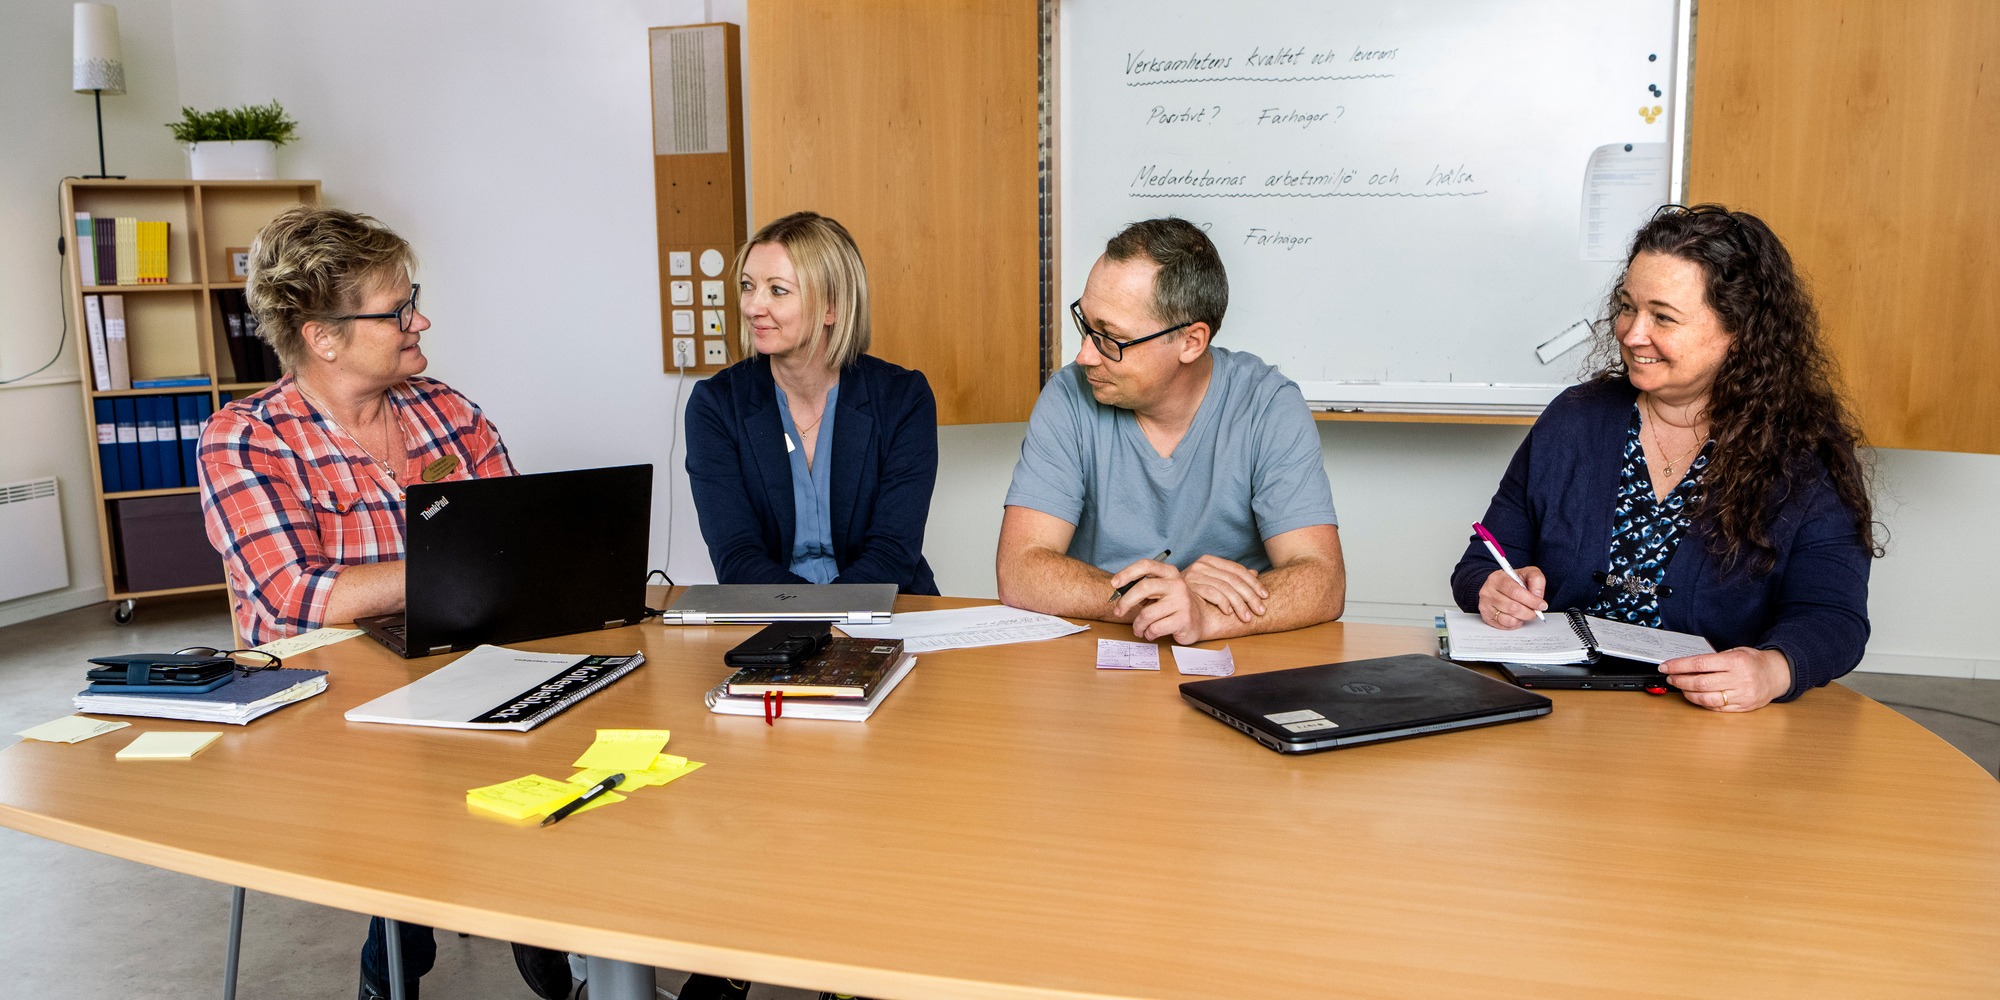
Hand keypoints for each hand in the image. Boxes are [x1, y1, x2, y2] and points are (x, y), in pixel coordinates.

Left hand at [1108, 558, 1214, 644]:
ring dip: (1138, 625)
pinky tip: (1151, 633)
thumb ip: (1143, 588)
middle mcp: (1177, 584)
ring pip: (1147, 614)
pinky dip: (1148, 633)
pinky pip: (1155, 628)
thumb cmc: (1172, 604)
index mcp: (1169, 572)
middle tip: (1118, 611)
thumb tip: (1119, 594)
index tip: (1114, 584)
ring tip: (1139, 629)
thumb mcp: (1160, 591)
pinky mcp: (1184, 620)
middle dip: (1126, 602)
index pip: (1146, 565)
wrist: (1199, 618)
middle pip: (1144, 588)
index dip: (1127, 573)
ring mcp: (1182, 602)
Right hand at [1179, 555, 1267, 622]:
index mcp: (1210, 560)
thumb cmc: (1190, 592)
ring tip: (1247, 617)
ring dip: (1239, 604)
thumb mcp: (1213, 582)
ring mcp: (1194, 574)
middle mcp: (1202, 565)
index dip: (1253, 583)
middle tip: (1260, 610)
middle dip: (1250, 596)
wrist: (1162, 597)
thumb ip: (1231, 577)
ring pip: (1224, 587)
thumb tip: (1255, 573)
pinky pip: (1211, 593)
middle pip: (1233, 579)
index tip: (1265, 596)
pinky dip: (1222, 603)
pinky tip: (1229, 613)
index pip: (1237, 570)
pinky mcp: (1188, 586)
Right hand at [1477, 566, 1546, 628]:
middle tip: (1536, 611)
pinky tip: (1517, 616)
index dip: (1531, 600)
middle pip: (1512, 607)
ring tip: (1526, 612)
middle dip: (1529, 612)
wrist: (1497, 587)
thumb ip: (1536, 580)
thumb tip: (1538, 596)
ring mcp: (1485, 605)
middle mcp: (1488, 591)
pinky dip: (1515, 623)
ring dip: (1522, 618)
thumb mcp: (1527, 573)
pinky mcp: (1486, 617)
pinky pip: (1505, 625)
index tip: (1541, 605)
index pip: (1515, 591)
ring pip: (1509, 618)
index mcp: (1498, 578)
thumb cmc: (1513, 581)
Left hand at [1658, 647, 1792, 711]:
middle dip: (1680, 681)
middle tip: (1671, 678)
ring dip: (1688, 694)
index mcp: (1736, 661)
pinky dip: (1702, 702)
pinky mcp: (1743, 707)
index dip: (1679, 666)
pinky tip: (1695, 696)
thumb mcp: (1736, 652)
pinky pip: (1717, 708)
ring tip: (1681, 688)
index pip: (1700, 664)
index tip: (1665, 667)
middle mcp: (1739, 679)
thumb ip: (1715, 659)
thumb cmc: (1754, 661)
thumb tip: (1686, 666)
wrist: (1777, 674)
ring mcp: (1742, 695)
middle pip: (1700, 682)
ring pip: (1707, 698)